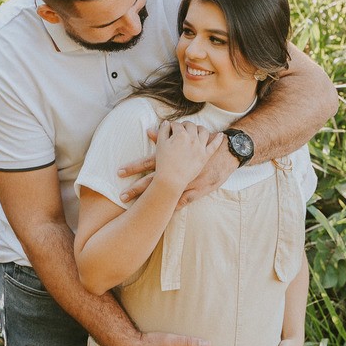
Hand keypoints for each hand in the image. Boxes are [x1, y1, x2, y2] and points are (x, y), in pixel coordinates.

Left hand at [119, 129, 238, 207]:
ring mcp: (187, 181)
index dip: (133, 168)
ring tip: (138, 212)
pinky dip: (175, 205)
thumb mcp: (184, 139)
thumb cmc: (203, 144)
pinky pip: (184, 200)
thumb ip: (166, 139)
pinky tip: (166, 214)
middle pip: (153, 181)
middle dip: (136, 189)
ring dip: (152, 202)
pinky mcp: (198, 189)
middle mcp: (177, 171)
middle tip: (120, 196)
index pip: (148, 164)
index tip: (118, 173)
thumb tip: (149, 131)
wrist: (227, 151)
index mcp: (172, 159)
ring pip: (167, 194)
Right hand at [153, 121, 223, 189]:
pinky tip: (221, 135)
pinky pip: (214, 145)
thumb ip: (163, 131)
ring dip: (199, 128)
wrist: (172, 180)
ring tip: (196, 130)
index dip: (173, 126)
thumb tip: (167, 122)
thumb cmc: (164, 163)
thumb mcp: (160, 145)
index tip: (171, 129)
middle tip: (182, 128)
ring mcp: (200, 147)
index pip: (177, 125)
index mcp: (180, 134)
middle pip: (190, 125)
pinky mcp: (206, 156)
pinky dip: (218, 139)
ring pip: (203, 131)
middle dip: (185, 125)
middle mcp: (192, 138)